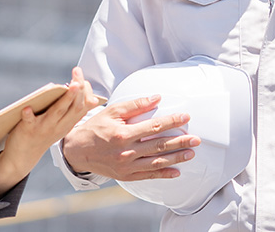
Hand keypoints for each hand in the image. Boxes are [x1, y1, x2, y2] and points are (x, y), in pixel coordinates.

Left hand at [0, 67, 101, 199]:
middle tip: (78, 74)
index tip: (84, 81)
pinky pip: (29, 122)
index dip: (86, 94)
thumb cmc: (43, 134)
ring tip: (71, 85)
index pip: (83, 107)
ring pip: (57, 112)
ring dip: (66, 99)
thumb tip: (80, 88)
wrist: (24, 156)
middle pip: (74, 107)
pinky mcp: (28, 129)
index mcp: (68, 123)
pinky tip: (27, 108)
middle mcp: (59, 126)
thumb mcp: (62, 125)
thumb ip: (71, 109)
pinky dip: (28, 115)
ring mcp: (44, 128)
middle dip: (79, 90)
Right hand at [62, 93, 200, 180]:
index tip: (186, 117)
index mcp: (123, 134)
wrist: (78, 150)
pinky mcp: (126, 176)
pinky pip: (148, 176)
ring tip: (191, 153)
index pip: (153, 127)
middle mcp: (126, 152)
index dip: (172, 121)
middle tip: (196, 139)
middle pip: (159, 146)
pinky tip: (176, 172)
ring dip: (176, 158)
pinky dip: (163, 175)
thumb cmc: (96, 128)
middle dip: (180, 142)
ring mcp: (126, 166)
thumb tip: (157, 98)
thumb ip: (136, 105)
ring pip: (156, 163)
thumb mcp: (113, 112)